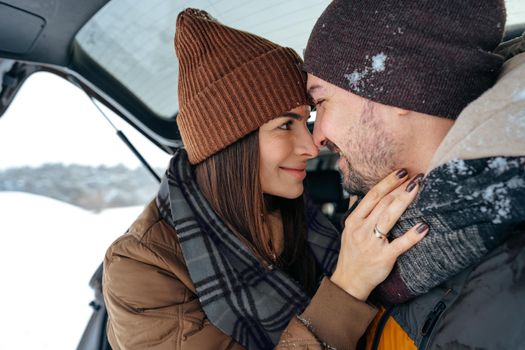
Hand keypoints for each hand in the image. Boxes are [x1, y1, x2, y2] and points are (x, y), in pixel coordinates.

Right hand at [330, 170, 427, 300]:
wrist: (349, 281)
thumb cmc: (352, 254)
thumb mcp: (348, 230)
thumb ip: (356, 211)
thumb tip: (358, 192)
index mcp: (353, 221)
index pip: (372, 196)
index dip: (387, 182)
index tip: (401, 171)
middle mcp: (361, 229)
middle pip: (383, 203)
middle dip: (400, 187)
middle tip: (416, 176)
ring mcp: (372, 244)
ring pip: (389, 217)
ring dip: (404, 201)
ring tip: (417, 188)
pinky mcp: (383, 258)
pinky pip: (400, 244)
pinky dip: (412, 235)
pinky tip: (424, 226)